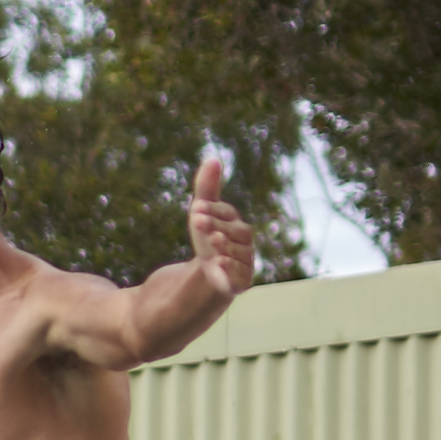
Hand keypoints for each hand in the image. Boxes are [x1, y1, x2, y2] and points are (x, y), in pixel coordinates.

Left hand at [186, 149, 258, 292]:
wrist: (208, 274)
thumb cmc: (208, 238)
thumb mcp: (202, 213)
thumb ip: (207, 188)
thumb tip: (213, 158)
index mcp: (235, 222)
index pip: (227, 213)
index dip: (212, 210)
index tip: (196, 209)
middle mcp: (244, 241)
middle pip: (235, 232)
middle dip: (216, 225)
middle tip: (197, 221)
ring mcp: (244, 261)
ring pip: (238, 252)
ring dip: (224, 245)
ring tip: (212, 239)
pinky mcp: (241, 281)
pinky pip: (240, 275)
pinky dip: (231, 269)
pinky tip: (219, 263)